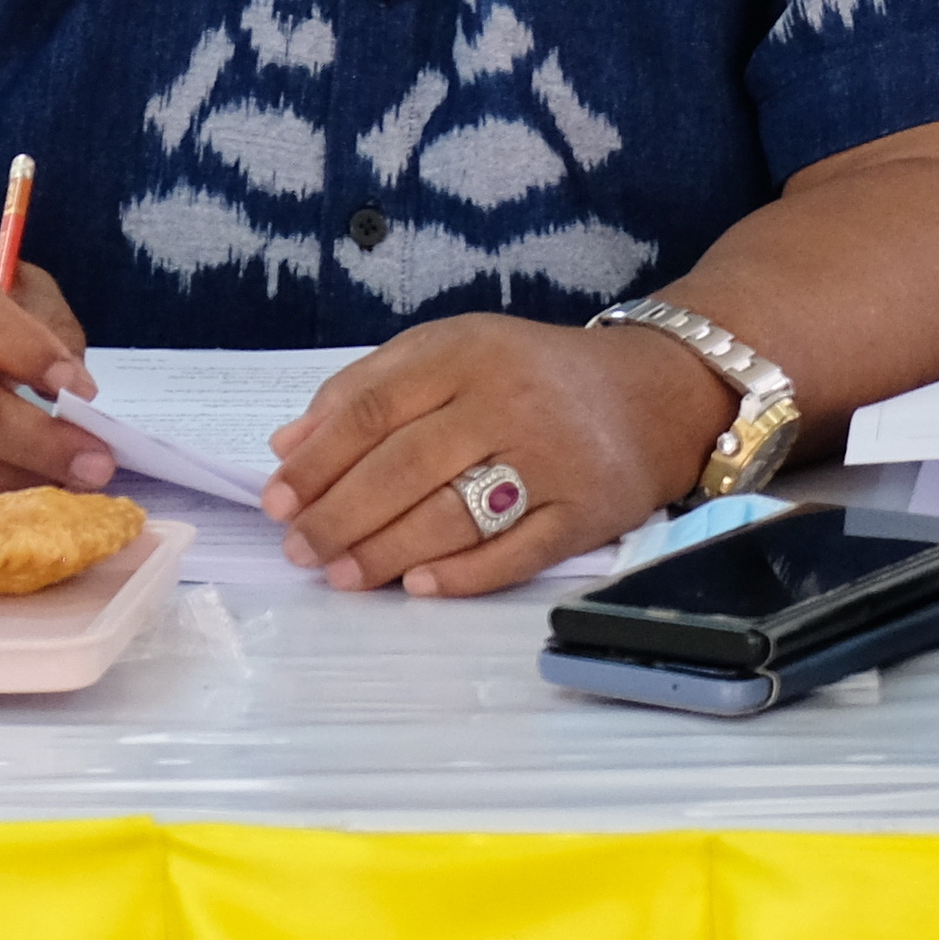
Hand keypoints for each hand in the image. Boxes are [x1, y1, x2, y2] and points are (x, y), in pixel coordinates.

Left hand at [261, 313, 724, 596]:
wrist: (661, 390)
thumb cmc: (537, 375)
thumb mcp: (455, 351)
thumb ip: (371, 386)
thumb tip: (287, 445)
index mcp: (468, 352)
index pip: (373, 407)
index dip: (317, 460)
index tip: (276, 499)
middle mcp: (509, 400)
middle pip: (403, 465)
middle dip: (338, 515)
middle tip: (298, 548)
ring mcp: (551, 458)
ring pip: (451, 514)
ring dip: (385, 552)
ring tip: (339, 576)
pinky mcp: (586, 511)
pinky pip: (515, 553)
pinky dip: (461, 575)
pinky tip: (417, 588)